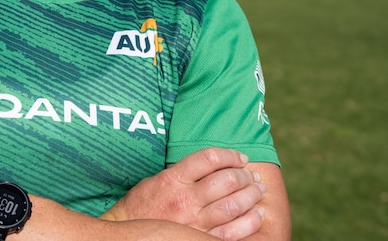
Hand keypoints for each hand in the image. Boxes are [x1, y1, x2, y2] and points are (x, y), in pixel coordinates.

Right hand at [101, 148, 266, 239]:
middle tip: (252, 175)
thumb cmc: (142, 205)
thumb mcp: (157, 179)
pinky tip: (258, 214)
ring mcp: (194, 222)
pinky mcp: (201, 239)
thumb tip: (214, 164)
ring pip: (234, 204)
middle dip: (245, 176)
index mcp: (173, 179)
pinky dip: (251, 221)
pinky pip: (234, 231)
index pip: (210, 158)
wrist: (128, 235)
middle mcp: (185, 199)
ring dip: (252, 195)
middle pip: (226, 180)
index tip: (240, 158)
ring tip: (259, 190)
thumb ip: (183, 171)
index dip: (231, 155)